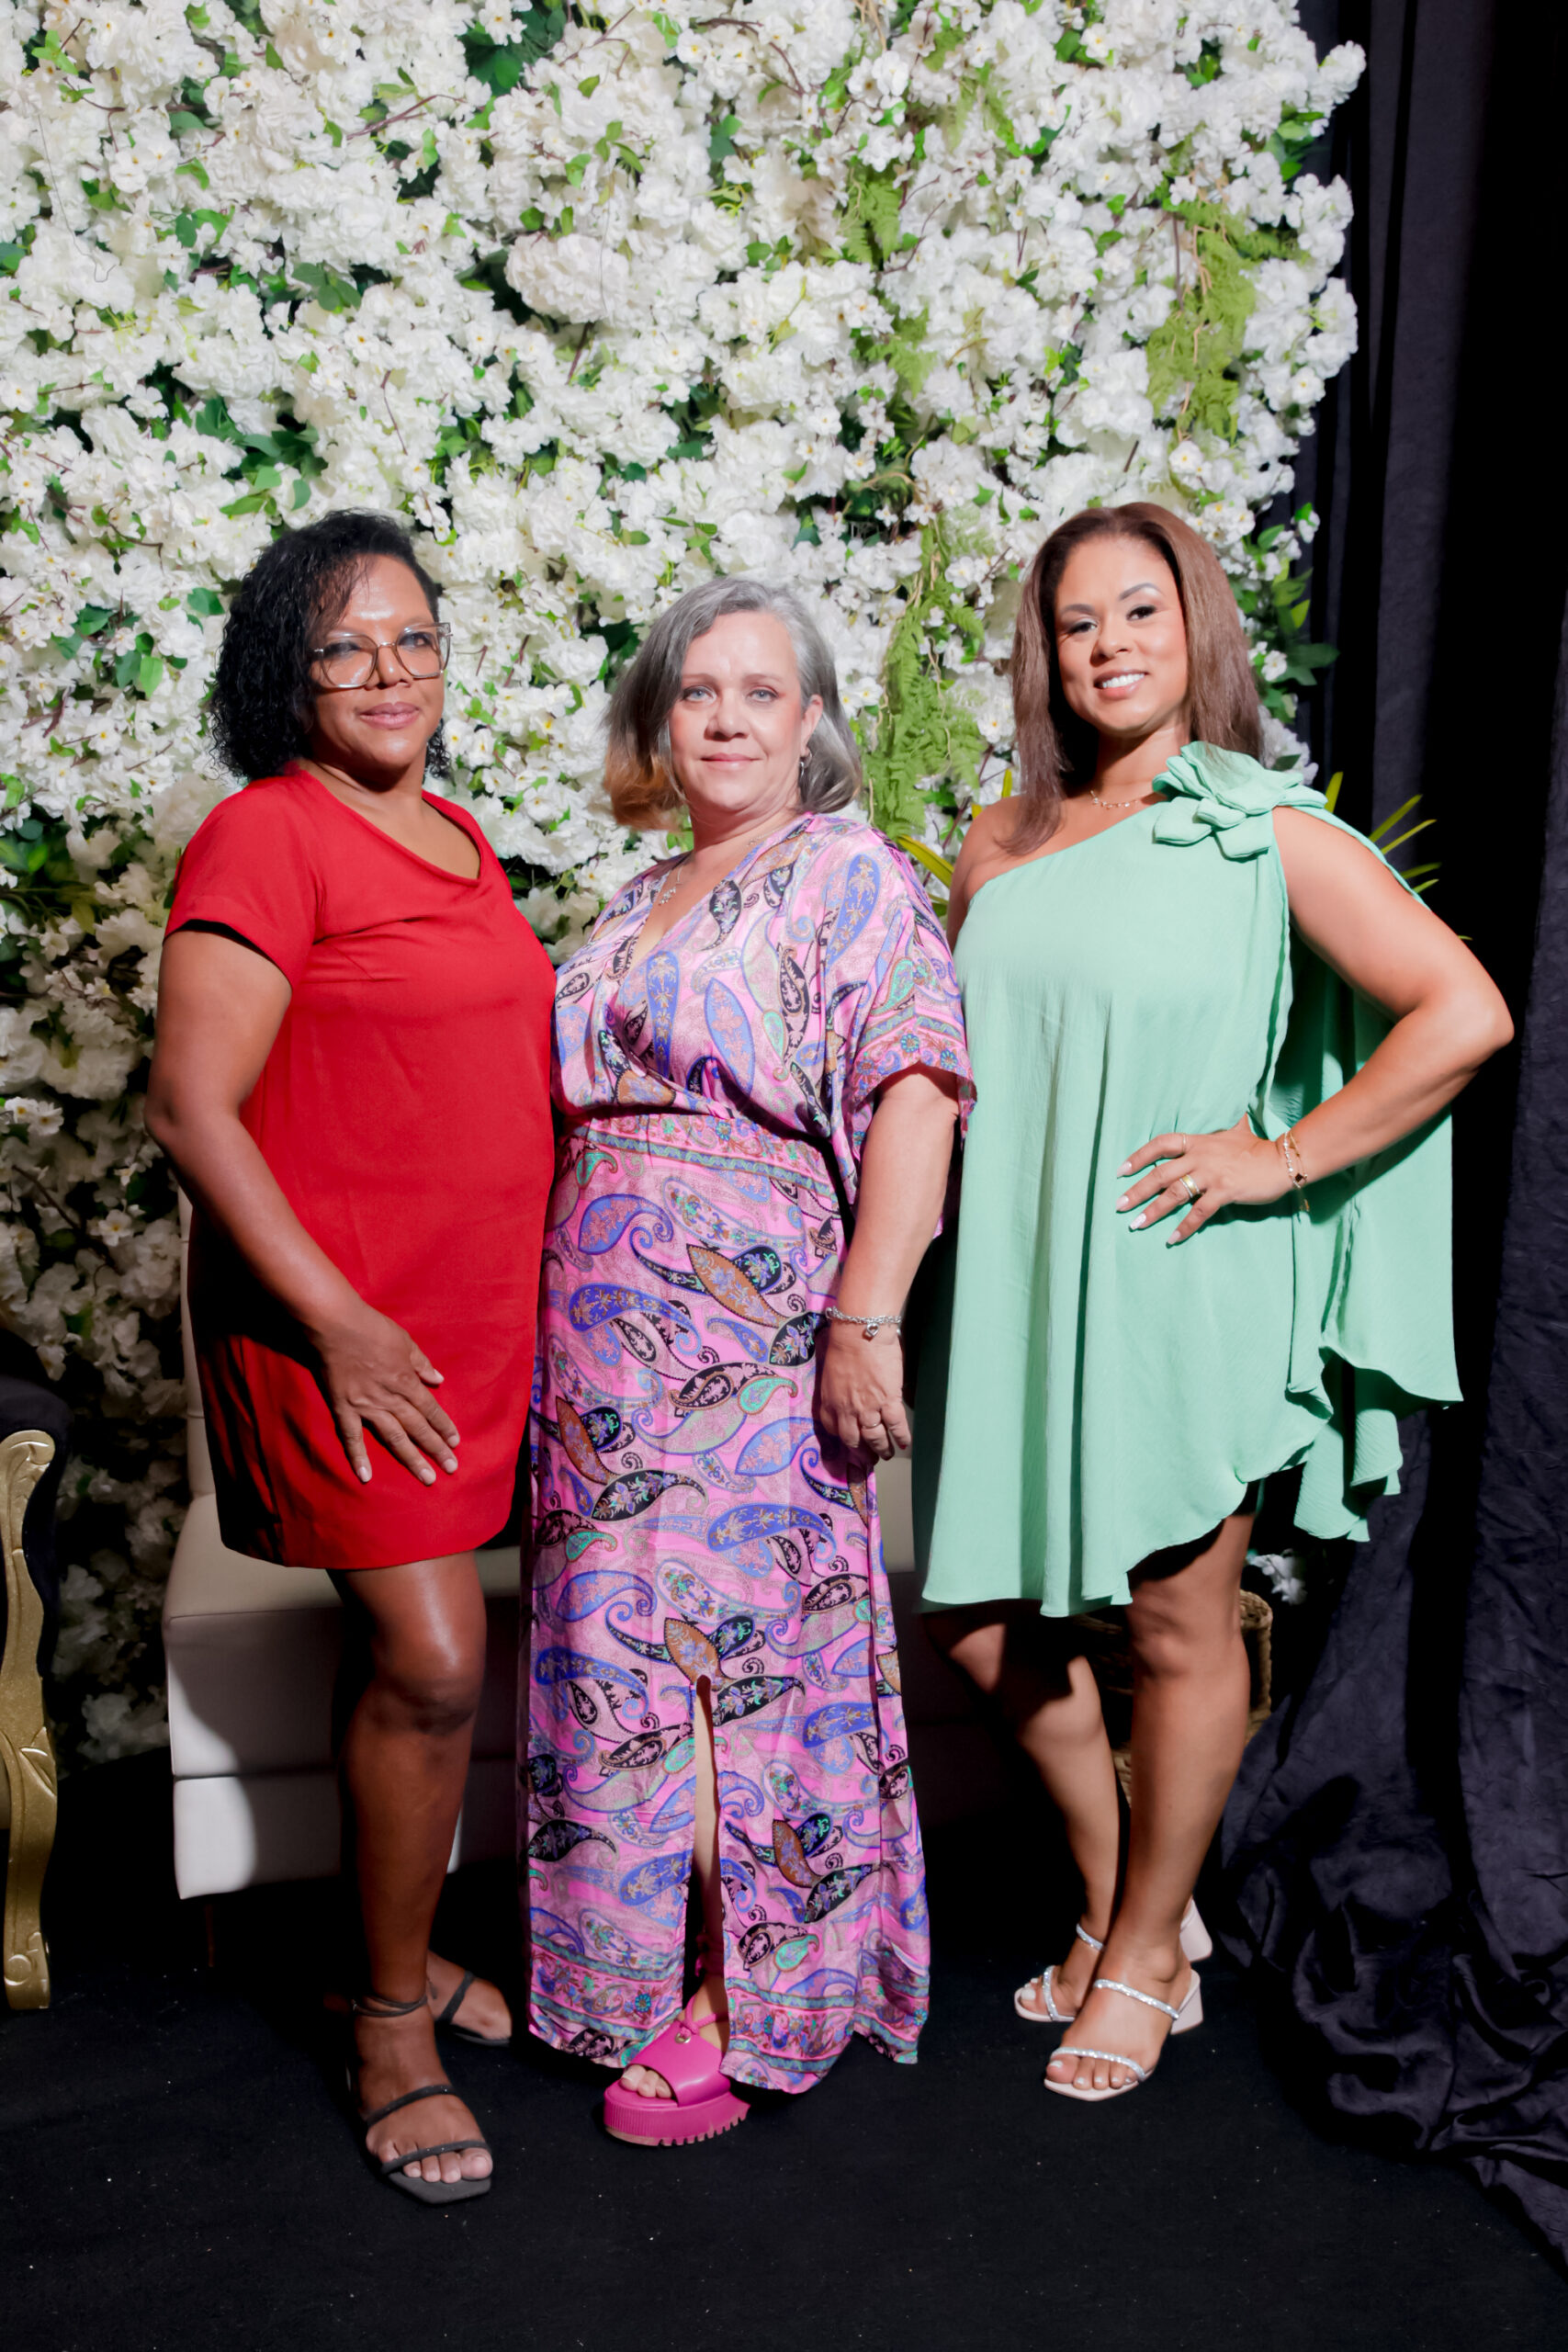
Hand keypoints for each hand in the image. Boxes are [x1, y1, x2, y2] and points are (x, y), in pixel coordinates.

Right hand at [311, 1299, 460, 1484]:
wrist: (334, 1324)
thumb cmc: (371, 1328)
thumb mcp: (404, 1341)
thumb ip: (421, 1364)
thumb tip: (438, 1380)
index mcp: (405, 1380)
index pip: (430, 1409)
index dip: (443, 1427)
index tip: (455, 1443)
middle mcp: (389, 1397)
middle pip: (417, 1427)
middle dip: (436, 1448)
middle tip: (451, 1469)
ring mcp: (365, 1405)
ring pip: (393, 1437)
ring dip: (411, 1459)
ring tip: (426, 1478)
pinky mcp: (343, 1408)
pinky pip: (351, 1437)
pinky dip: (358, 1457)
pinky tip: (365, 1476)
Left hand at [817, 1324, 909, 1462]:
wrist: (861, 1332)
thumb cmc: (844, 1344)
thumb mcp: (831, 1371)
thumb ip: (837, 1388)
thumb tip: (847, 1393)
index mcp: (830, 1401)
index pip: (834, 1429)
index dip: (843, 1438)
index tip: (850, 1443)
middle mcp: (847, 1410)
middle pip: (854, 1440)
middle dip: (862, 1452)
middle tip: (869, 1458)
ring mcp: (869, 1408)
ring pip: (875, 1437)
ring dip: (882, 1449)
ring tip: (887, 1454)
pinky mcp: (889, 1401)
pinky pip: (896, 1426)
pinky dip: (901, 1438)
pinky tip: (904, 1444)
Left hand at [1116, 1115, 1292, 1242]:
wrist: (1282, 1160)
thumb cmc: (1257, 1148)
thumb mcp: (1235, 1130)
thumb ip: (1221, 1127)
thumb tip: (1227, 1112)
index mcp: (1198, 1142)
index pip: (1160, 1144)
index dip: (1138, 1156)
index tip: (1120, 1171)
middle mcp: (1200, 1157)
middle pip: (1160, 1173)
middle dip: (1137, 1190)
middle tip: (1119, 1205)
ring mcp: (1211, 1175)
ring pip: (1175, 1194)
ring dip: (1153, 1211)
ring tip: (1136, 1225)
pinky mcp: (1224, 1192)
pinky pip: (1199, 1212)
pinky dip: (1184, 1226)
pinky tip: (1172, 1238)